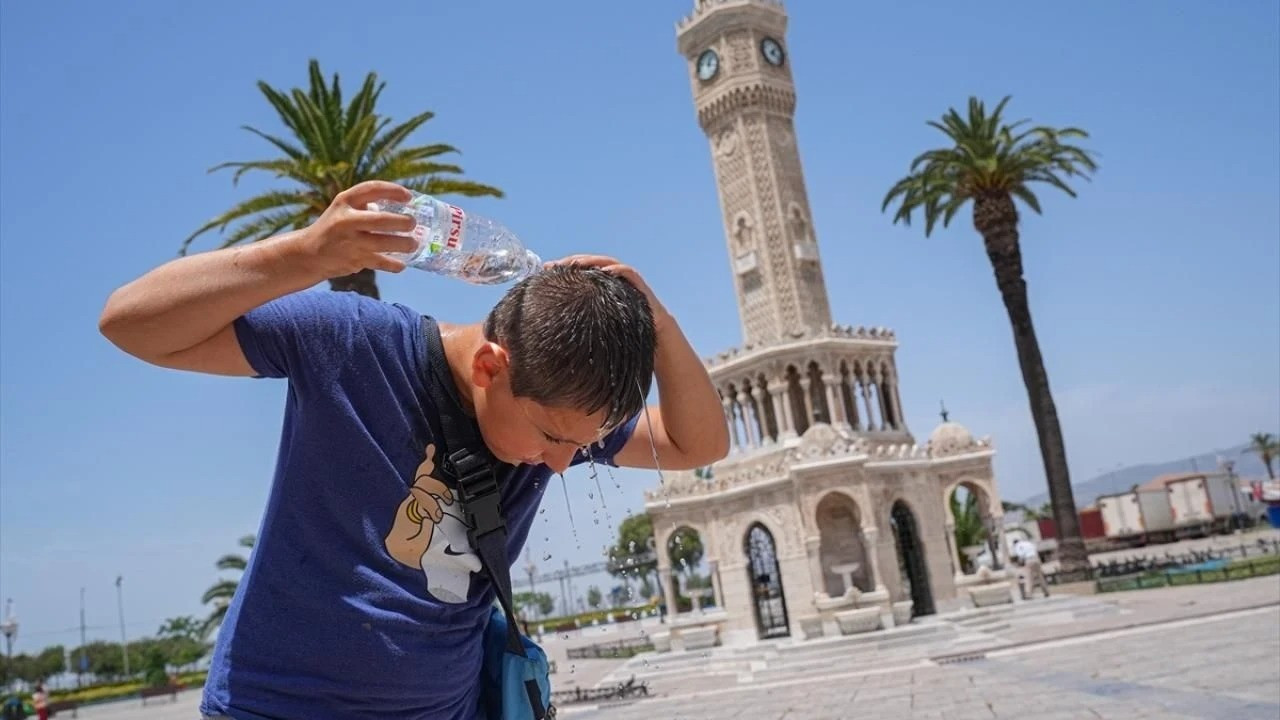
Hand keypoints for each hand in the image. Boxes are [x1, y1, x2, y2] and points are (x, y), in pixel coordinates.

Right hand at [289, 181, 420, 278]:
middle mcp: (346, 220)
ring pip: (383, 243)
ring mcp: (350, 242)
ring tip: (413, 244)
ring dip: (403, 244)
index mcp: (344, 202)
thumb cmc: (335, 227)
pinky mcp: (354, 261)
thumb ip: (367, 206)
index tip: (409, 196)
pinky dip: (394, 265)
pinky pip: (380, 262)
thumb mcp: (344, 209)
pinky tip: (402, 264)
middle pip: (380, 220)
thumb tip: (401, 208)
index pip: (372, 189)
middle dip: (402, 222)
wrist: (309, 253)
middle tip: (412, 223)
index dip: (393, 190)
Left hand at [549, 254, 672, 333]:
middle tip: (554, 265)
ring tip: (574, 264)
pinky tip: (604, 271)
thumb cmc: (623, 331)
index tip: (544, 270)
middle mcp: (611, 278)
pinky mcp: (638, 285)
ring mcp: (625, 279)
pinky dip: (616, 270)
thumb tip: (552, 329)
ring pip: (606, 263)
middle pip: (589, 263)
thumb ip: (581, 320)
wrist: (654, 337)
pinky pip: (628, 272)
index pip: (579, 271)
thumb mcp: (598, 324)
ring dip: (590, 262)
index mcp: (600, 285)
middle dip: (571, 262)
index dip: (562, 268)